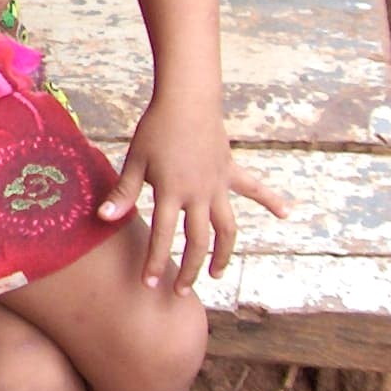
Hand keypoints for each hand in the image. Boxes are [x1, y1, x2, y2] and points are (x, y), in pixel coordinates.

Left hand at [102, 94, 288, 289]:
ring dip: (224, 253)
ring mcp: (219, 184)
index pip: (164, 236)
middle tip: (180, 291)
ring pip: (227, 228)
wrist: (187, 99)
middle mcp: (199, 194)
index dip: (156, 262)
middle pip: (199, 241)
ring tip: (218, 274)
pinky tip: (287, 213)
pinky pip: (254, 188)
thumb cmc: (156, 129)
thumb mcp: (135, 160)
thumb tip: (103, 218)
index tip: (150, 285)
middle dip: (190, 269)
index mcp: (172, 192)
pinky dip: (271, 201)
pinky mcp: (230, 171)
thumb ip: (124, 192)